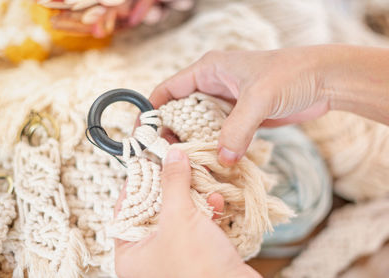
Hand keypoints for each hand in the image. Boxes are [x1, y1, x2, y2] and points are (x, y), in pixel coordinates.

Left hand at [114, 148, 260, 277]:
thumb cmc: (198, 269)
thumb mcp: (179, 218)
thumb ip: (173, 183)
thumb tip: (172, 156)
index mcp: (131, 254)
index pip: (125, 209)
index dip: (136, 183)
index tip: (148, 162)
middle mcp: (150, 255)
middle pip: (153, 209)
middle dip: (169, 186)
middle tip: (176, 163)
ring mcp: (174, 254)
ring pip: (178, 214)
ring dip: (191, 195)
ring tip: (199, 176)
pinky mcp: (197, 253)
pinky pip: (196, 225)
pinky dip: (205, 210)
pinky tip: (215, 199)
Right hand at [150, 47, 329, 166]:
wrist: (324, 81)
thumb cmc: (290, 75)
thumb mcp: (259, 99)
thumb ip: (237, 129)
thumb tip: (222, 159)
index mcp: (208, 70)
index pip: (168, 89)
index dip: (153, 110)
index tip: (144, 134)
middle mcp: (213, 86)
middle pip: (180, 112)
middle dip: (172, 133)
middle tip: (166, 158)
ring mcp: (227, 104)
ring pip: (199, 126)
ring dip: (194, 144)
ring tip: (187, 165)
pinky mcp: (241, 118)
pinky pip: (219, 135)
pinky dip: (214, 148)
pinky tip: (211, 163)